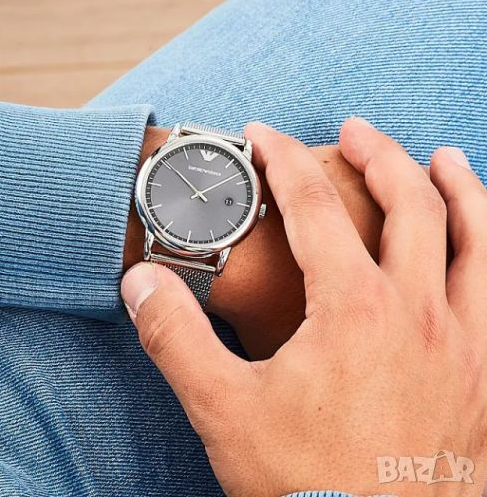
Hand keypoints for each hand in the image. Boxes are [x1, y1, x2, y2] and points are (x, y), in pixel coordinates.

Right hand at [121, 119, 486, 495]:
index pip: (313, 206)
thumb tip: (140, 281)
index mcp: (353, 309)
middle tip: (355, 130)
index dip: (282, 161)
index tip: (263, 136)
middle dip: (378, 154)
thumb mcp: (222, 408)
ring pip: (478, 239)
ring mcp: (463, 343)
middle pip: (410, 203)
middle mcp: (417, 312)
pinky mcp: (486, 377)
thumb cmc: (303, 486)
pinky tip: (485, 245)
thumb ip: (174, 336)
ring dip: (460, 188)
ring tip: (444, 158)